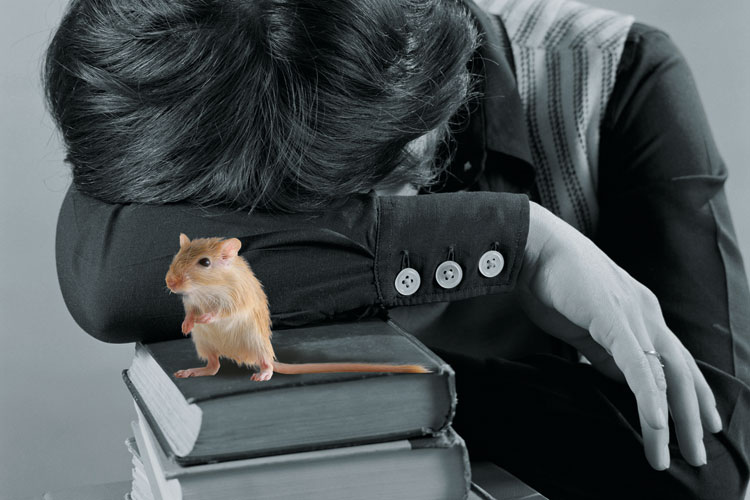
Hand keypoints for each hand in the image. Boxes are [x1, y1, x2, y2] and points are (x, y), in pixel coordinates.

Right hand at [519, 202, 722, 469]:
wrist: (535, 244)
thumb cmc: (552, 279)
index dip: (691, 393)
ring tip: (682, 451)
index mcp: (640, 311)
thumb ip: (604, 350)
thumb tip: (620, 378)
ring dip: (678, 417)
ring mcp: (633, 315)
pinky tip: (655, 425)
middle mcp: (647, 312)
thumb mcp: (584, 322)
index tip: (700, 423)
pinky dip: (650, 397)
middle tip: (698, 451)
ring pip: (669, 373)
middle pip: (682, 371)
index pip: (675, 359)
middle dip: (694, 414)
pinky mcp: (614, 319)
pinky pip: (638, 366)